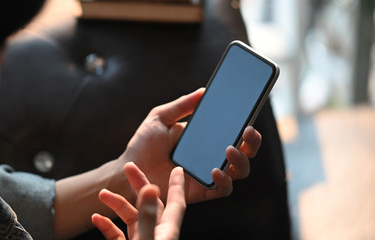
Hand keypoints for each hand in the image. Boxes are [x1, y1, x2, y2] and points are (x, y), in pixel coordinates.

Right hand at [92, 163, 185, 239]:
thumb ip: (147, 216)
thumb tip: (151, 189)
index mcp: (167, 232)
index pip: (176, 203)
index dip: (177, 185)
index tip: (178, 169)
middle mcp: (156, 235)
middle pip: (149, 203)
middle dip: (138, 184)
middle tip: (128, 167)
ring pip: (131, 218)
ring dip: (117, 204)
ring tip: (103, 193)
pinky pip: (118, 235)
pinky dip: (107, 225)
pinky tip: (97, 218)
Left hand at [118, 88, 261, 202]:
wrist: (129, 169)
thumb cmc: (143, 144)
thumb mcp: (160, 118)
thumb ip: (181, 106)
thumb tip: (203, 91)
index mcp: (205, 139)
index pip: (234, 133)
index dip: (247, 127)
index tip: (250, 116)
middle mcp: (211, 157)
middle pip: (245, 152)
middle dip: (252, 143)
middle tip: (248, 131)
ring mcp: (208, 175)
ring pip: (239, 172)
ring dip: (241, 161)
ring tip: (229, 150)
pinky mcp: (201, 192)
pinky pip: (223, 189)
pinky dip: (224, 181)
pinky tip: (216, 170)